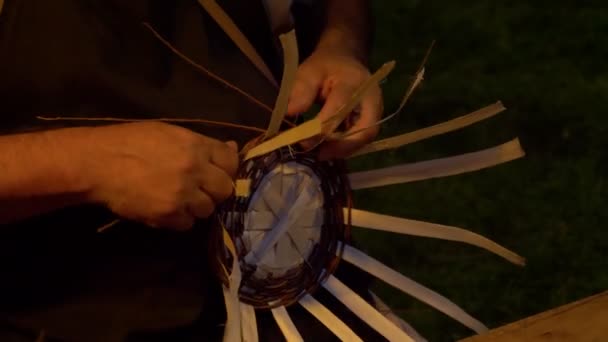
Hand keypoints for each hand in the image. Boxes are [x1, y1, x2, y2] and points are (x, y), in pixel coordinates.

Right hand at [85, 122, 237, 229]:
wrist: (97, 163)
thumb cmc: (130, 143)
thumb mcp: (169, 133)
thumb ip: (201, 144)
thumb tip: (232, 148)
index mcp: (195, 145)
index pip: (231, 161)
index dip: (227, 168)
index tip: (218, 172)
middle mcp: (194, 169)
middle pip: (225, 189)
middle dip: (215, 191)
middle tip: (199, 189)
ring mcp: (182, 194)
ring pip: (208, 209)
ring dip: (197, 206)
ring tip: (178, 198)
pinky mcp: (168, 215)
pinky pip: (188, 224)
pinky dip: (179, 219)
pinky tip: (165, 208)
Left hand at [287, 45, 382, 159]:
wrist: (345, 60)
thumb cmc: (326, 66)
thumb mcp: (309, 70)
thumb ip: (302, 89)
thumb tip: (291, 112)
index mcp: (354, 81)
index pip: (341, 108)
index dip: (323, 127)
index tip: (303, 140)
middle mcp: (371, 98)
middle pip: (365, 129)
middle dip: (342, 145)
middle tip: (319, 154)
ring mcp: (375, 110)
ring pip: (365, 137)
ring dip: (343, 149)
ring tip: (321, 153)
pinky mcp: (372, 120)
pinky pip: (362, 139)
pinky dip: (345, 147)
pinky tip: (328, 149)